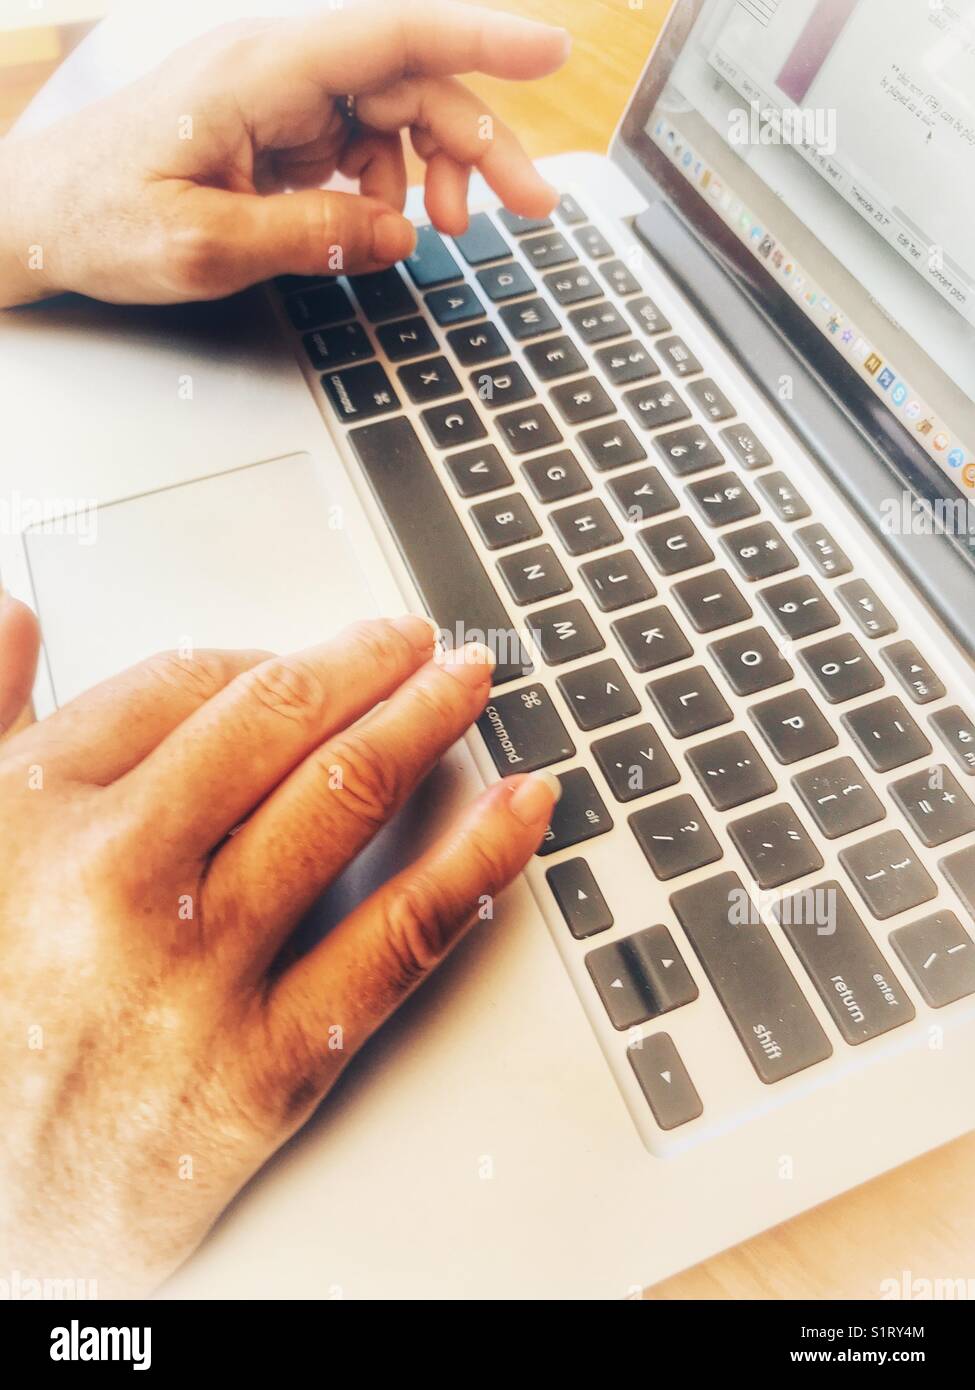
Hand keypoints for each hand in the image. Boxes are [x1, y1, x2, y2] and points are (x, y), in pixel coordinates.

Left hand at [0, 0, 568, 305]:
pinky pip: (360, 145)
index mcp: (258, 72)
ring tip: (451, 230)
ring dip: (437, 168)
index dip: (480, 37)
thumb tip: (396, 233)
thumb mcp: (204, 247)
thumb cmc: (99, 218)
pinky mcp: (278, 132)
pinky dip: (391, 185)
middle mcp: (277, 70)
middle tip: (530, 203)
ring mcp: (280, 99)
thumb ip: (308, 237)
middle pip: (409, 80)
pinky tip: (393, 223)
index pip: (390, 35)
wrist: (39, 218)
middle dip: (479, 138)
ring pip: (393, 114)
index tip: (552, 51)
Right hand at [0, 618, 557, 1294]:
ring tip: (471, 686)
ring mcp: (200, 970)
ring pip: (346, 800)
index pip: (188, 683)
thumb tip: (14, 623)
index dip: (271, 658)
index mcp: (37, 810)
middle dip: (370, 662)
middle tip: (420, 641)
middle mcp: (119, 876)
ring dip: (429, 720)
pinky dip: (477, 858)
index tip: (315, 661)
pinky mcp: (269, 1065)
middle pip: (281, 721)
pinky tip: (520, 809)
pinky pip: (400, 936)